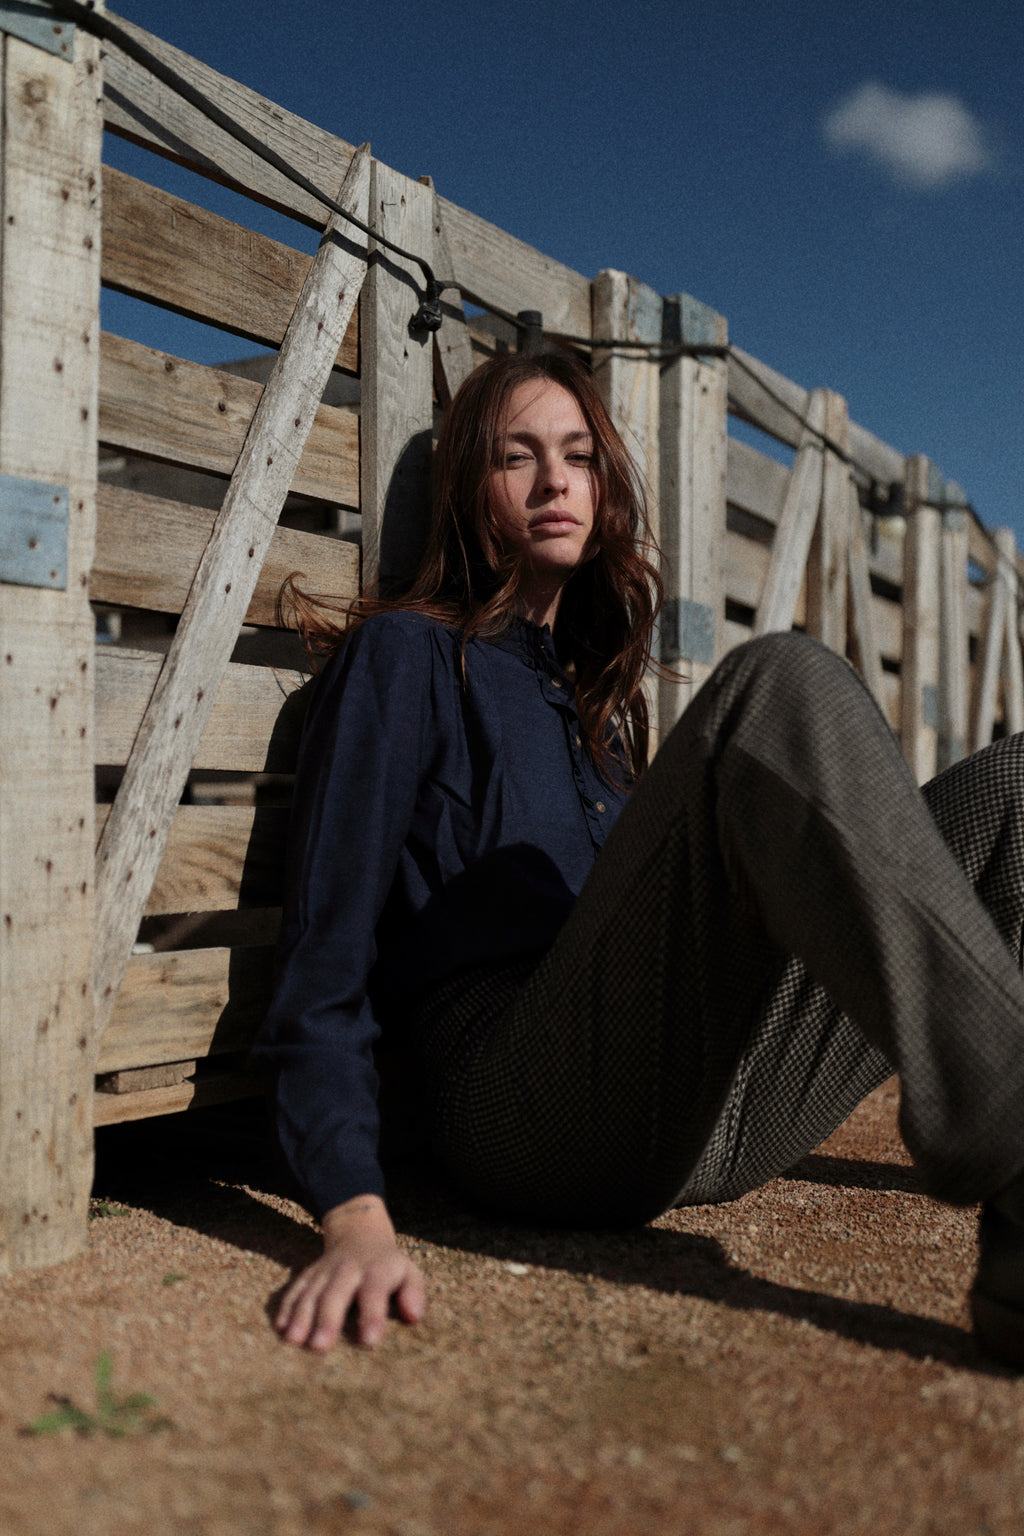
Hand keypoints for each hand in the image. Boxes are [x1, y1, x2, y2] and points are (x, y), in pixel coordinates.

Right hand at [275, 1194, 425, 1351]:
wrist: (359, 1233)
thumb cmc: (388, 1266)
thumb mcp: (409, 1272)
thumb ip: (414, 1293)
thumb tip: (413, 1316)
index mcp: (376, 1270)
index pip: (374, 1291)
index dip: (371, 1316)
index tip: (369, 1341)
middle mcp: (347, 1269)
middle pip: (336, 1294)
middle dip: (327, 1320)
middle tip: (319, 1347)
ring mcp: (324, 1271)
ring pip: (311, 1293)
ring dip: (301, 1316)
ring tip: (294, 1341)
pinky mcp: (308, 1275)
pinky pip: (295, 1290)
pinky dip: (287, 1307)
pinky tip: (281, 1328)